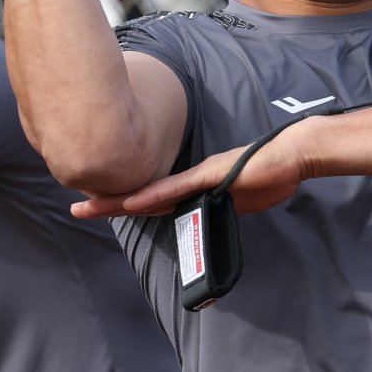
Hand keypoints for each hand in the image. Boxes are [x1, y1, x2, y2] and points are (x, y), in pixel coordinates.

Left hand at [72, 124, 315, 219]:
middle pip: (143, 195)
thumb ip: (220, 207)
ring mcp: (199, 176)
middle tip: (77, 209)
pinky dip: (152, 197)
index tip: (100, 208)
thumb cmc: (273, 173)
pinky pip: (176, 189)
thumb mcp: (239, 200)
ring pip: (151, 193)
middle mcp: (191, 178)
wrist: (294, 154)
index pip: (154, 199)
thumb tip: (209, 216)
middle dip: (109, 203)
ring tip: (89, 207)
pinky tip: (130, 203)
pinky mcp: (212, 176)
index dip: (126, 203)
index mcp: (196, 185)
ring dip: (120, 202)